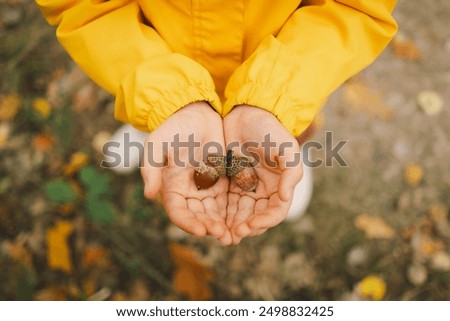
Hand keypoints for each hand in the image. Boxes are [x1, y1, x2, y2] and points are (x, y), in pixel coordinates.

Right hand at [141, 102, 231, 244]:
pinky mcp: (221, 180)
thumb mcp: (158, 144)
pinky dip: (233, 210)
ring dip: (222, 224)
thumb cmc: (174, 127)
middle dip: (209, 227)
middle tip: (223, 235)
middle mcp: (187, 191)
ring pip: (213, 212)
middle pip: (197, 216)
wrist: (195, 112)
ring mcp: (205, 186)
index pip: (178, 211)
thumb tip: (149, 195)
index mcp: (171, 186)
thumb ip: (151, 168)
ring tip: (234, 233)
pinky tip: (243, 218)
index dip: (188, 223)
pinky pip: (227, 199)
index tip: (201, 230)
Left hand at [223, 105, 302, 243]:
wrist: (246, 111)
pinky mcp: (230, 183)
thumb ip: (291, 172)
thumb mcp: (285, 146)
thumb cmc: (268, 128)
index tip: (248, 226)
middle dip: (245, 228)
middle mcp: (264, 191)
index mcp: (280, 186)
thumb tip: (286, 197)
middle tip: (230, 235)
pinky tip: (212, 221)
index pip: (275, 212)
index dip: (263, 222)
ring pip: (240, 214)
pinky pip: (226, 203)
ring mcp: (246, 188)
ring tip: (220, 234)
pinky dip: (221, 214)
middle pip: (256, 218)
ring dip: (232, 226)